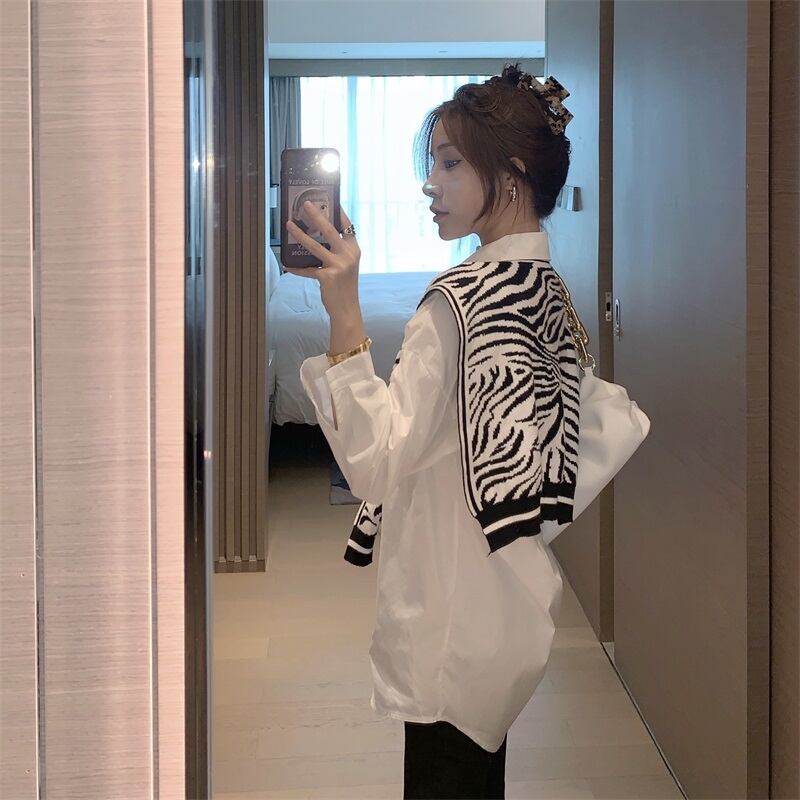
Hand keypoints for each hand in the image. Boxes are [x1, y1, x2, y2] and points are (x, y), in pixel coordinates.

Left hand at [285, 201, 360, 316]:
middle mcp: (348, 255)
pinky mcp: (327, 276)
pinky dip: (297, 269)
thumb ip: (337, 252)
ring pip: (314, 246)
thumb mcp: (346, 266)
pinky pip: (308, 269)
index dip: (339, 212)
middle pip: (329, 230)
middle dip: (316, 215)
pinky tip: (288, 267)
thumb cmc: (345, 287)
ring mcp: (338, 265)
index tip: (331, 199)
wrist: (347, 309)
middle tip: (306, 204)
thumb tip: (317, 238)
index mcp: (354, 250)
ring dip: (299, 234)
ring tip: (289, 225)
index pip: (347, 226)